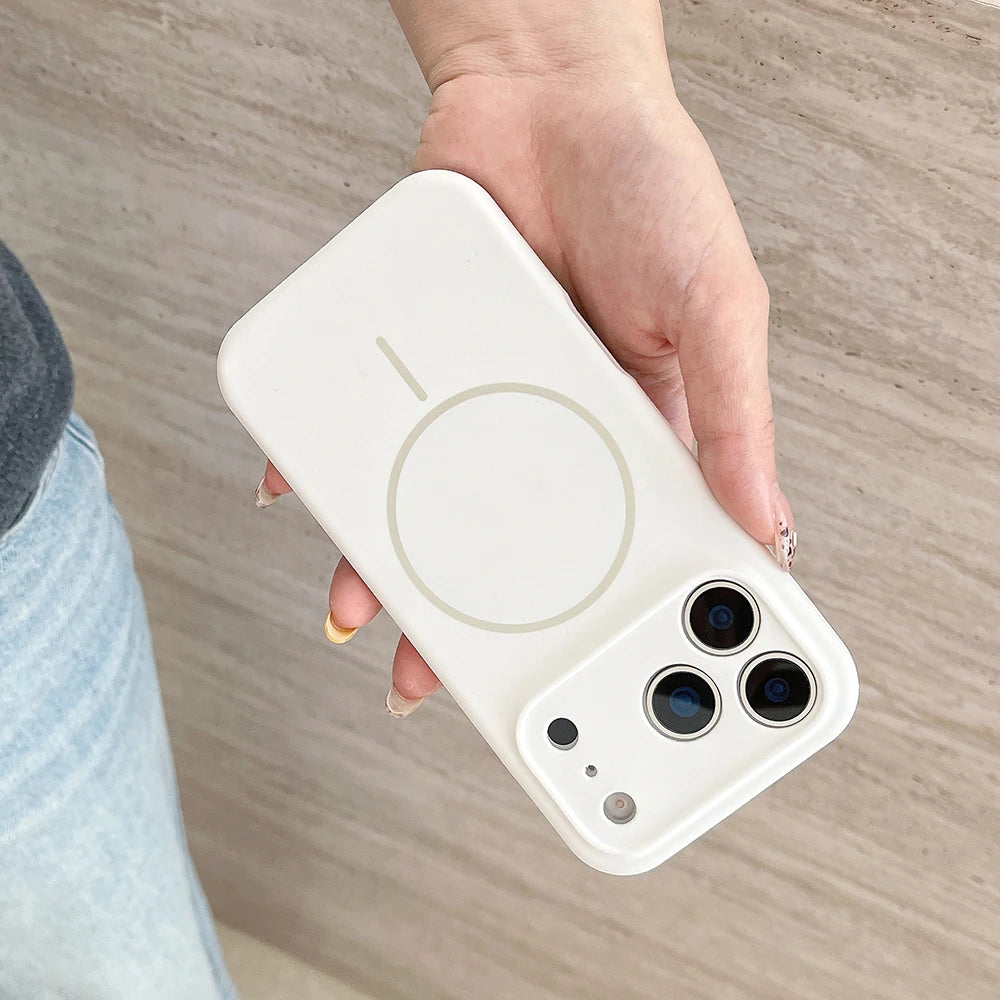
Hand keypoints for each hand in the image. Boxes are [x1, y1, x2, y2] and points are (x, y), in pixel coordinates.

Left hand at [257, 53, 794, 714]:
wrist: (550, 96)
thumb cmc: (653, 187)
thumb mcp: (720, 305)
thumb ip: (735, 415)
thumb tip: (761, 527)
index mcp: (638, 434)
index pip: (623, 553)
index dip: (604, 628)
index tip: (582, 696)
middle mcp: (553, 431)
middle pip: (506, 548)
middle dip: (475, 623)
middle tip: (443, 687)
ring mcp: (480, 399)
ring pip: (426, 503)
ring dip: (393, 566)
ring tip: (363, 620)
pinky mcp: (425, 356)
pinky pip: (372, 421)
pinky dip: (333, 460)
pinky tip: (306, 496)